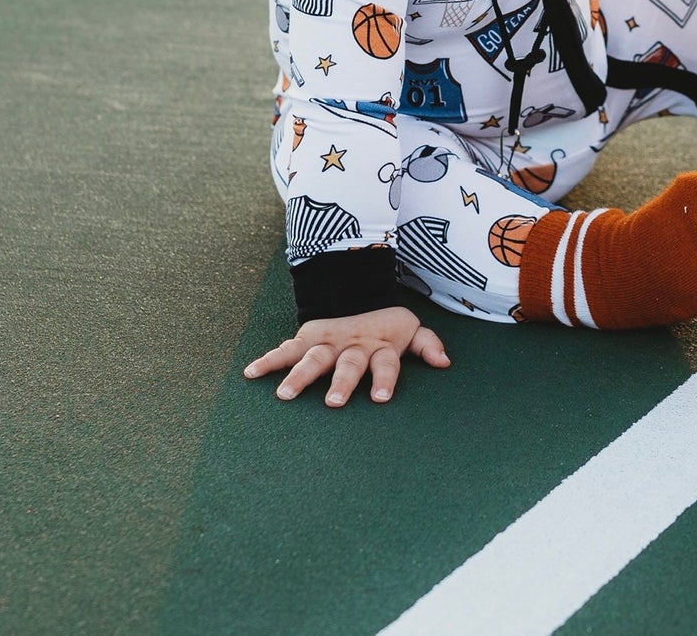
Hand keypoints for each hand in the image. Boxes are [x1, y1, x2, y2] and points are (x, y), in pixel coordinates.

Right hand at [243, 306, 449, 406]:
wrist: (357, 292)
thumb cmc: (385, 325)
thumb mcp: (410, 329)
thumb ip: (426, 344)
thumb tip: (445, 362)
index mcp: (379, 346)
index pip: (385, 363)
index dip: (384, 379)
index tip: (380, 398)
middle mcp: (353, 344)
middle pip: (348, 364)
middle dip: (342, 383)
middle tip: (334, 403)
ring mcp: (329, 340)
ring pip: (314, 357)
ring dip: (301, 374)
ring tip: (285, 394)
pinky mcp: (307, 337)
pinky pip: (286, 349)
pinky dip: (269, 359)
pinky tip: (251, 373)